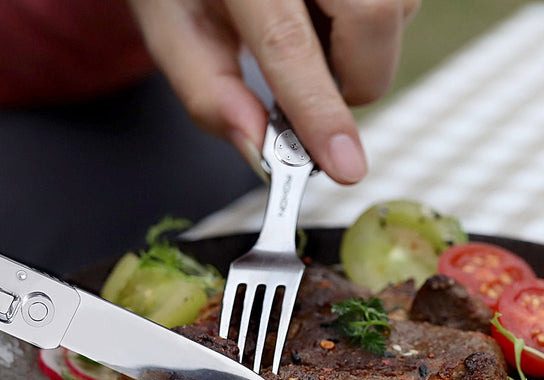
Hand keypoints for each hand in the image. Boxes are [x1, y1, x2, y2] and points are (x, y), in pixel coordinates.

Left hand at [128, 0, 419, 183]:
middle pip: (371, 18)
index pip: (289, 44)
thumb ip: (209, 93)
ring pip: (396, 11)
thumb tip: (258, 146)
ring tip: (313, 35)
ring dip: (360, 51)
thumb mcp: (176, 33)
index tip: (345, 167)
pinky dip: (368, 28)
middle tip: (316, 88)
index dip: (320, 112)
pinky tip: (330, 17)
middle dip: (357, 81)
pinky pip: (399, 1)